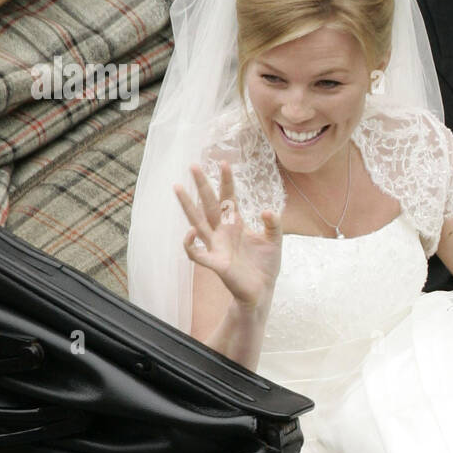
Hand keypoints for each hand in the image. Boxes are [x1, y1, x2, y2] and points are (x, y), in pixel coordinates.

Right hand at [174, 162, 281, 309]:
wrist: (262, 290)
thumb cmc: (264, 265)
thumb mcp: (275, 241)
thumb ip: (273, 224)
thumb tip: (267, 209)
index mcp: (236, 224)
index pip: (228, 198)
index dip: (226, 181)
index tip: (224, 162)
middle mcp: (223, 232)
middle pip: (209, 204)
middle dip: (201, 186)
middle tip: (193, 165)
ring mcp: (216, 246)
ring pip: (196, 222)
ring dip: (187, 206)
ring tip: (178, 188)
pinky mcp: (215, 263)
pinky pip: (196, 253)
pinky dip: (190, 243)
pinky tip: (191, 232)